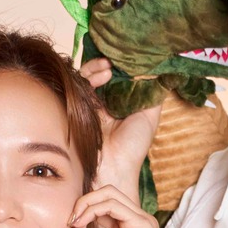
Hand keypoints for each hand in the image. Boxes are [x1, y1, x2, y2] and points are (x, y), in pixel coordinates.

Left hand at [61, 186, 193, 227]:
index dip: (81, 213)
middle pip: (104, 193)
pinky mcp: (141, 224)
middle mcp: (133, 219)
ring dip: (85, 204)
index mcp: (125, 227)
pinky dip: (93, 210)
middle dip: (81, 203)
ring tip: (74, 223)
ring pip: (108, 193)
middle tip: (69, 223)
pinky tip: (82, 224)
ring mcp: (139, 219)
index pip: (101, 206)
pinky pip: (113, 204)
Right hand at [77, 59, 163, 207]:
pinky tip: (101, 76)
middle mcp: (102, 104)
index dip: (119, 66)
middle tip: (113, 61)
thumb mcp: (149, 117)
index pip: (115, 78)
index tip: (126, 59)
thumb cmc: (133, 147)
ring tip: (107, 68)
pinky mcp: (76, 108)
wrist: (113, 168)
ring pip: (86, 78)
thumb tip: (151, 70)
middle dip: (105, 64)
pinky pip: (78, 87)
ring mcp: (88, 106)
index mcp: (119, 105)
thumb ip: (151, 94)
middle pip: (99, 75)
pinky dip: (88, 77)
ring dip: (95, 68)